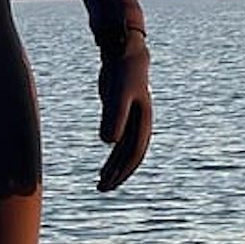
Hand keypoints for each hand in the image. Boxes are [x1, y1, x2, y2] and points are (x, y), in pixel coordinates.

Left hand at [95, 28, 150, 191]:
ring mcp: (131, 121)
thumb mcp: (118, 96)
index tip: (109, 183)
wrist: (123, 54)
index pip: (134, 153)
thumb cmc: (123, 74)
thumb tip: (109, 144)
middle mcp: (140, 125)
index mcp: (143, 123)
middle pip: (130, 156)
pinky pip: (118, 139)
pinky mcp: (120, 115)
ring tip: (101, 182)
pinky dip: (111, 153)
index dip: (122, 170)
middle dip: (117, 174)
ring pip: (123, 150)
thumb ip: (115, 117)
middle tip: (101, 189)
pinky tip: (105, 162)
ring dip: (114, 166)